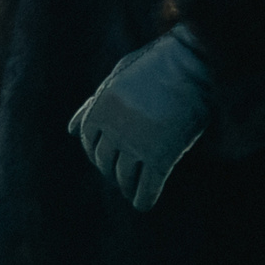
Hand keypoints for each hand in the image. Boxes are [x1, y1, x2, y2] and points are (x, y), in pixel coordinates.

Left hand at [66, 25, 213, 210]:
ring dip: (126, 187)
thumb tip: (71, 130)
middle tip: (121, 175)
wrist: (192, 61)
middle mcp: (114, 130)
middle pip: (105, 162)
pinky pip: (148, 188)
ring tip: (131, 189)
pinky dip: (144, 199)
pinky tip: (144, 203)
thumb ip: (94, 103)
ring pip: (125, 178)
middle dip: (112, 171)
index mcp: (101, 108)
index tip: (107, 157)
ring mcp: (137, 145)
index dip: (96, 151)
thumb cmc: (157, 63)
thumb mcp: (118, 75)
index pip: (89, 141)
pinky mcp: (162, 156)